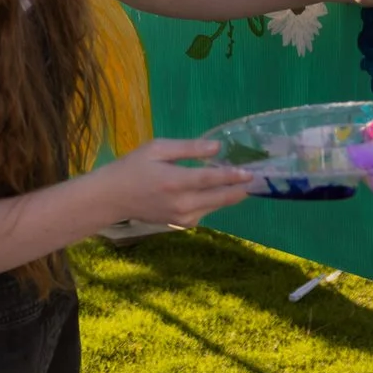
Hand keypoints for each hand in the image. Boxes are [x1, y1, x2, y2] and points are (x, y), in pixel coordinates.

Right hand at [89, 137, 254, 227]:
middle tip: (258, 179)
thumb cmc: (134, 167)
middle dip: (241, 189)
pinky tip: (216, 191)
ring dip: (230, 195)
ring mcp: (184, 217)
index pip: (212, 179)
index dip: (233, 175)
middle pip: (221, 197)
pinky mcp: (183, 224)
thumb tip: (217, 148)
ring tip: (243, 183)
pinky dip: (214, 201)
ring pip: (216, 206)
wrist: (114, 198)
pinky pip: (206, 211)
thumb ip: (188, 148)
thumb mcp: (157, 148)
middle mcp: (183, 203)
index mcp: (175, 181)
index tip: (251, 171)